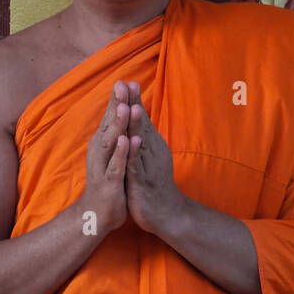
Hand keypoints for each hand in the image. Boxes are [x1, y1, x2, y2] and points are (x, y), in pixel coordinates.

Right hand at [79, 81, 132, 235]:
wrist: (97, 213)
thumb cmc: (108, 180)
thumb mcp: (112, 153)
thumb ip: (115, 133)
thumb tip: (121, 111)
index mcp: (102, 142)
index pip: (110, 117)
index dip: (116, 99)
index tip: (124, 80)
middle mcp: (99, 150)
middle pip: (108, 124)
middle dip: (115, 104)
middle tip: (121, 84)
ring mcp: (103, 165)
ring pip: (110, 142)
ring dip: (117, 124)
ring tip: (124, 107)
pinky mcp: (108, 182)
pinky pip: (115, 165)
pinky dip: (120, 153)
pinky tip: (126, 141)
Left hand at [123, 82, 187, 235]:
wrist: (167, 213)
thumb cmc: (155, 182)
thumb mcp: (149, 156)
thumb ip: (144, 136)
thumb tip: (140, 117)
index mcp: (150, 145)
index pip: (140, 120)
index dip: (134, 101)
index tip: (127, 81)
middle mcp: (151, 152)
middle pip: (141, 125)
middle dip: (133, 105)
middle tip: (127, 84)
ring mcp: (147, 167)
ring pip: (141, 143)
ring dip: (137, 125)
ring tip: (133, 107)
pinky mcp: (142, 183)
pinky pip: (137, 166)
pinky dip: (134, 154)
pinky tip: (133, 142)